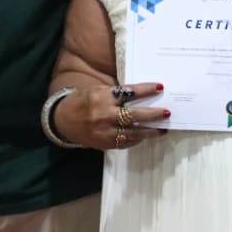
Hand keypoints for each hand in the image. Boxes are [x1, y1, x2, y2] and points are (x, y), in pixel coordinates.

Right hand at [54, 81, 169, 150]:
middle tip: (167, 112)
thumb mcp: (98, 91)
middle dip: (152, 114)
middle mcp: (104, 115)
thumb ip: (116, 93)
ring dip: (150, 131)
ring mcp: (105, 132)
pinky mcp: (105, 144)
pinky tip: (147, 136)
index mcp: (102, 97)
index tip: (160, 87)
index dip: (145, 90)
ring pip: (133, 133)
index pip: (128, 92)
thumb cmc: (84, 102)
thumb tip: (141, 94)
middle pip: (133, 115)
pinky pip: (126, 142)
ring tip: (163, 129)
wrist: (64, 121)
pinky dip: (137, 139)